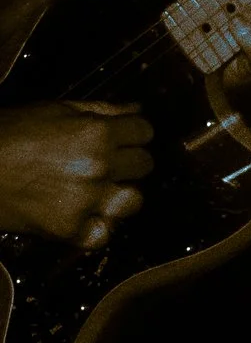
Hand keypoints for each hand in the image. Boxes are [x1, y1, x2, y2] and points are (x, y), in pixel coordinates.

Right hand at [0, 102, 154, 247]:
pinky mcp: (68, 228)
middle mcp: (98, 166)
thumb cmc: (7, 134)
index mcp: (96, 132)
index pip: (145, 132)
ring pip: (133, 201)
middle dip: (127, 162)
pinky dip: (95, 227)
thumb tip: (136, 108)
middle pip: (144, 165)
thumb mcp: (54, 110)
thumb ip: (101, 110)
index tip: (121, 138)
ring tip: (92, 190)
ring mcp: (85, 200)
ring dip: (117, 195)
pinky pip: (104, 234)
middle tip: (103, 163)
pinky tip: (80, 214)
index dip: (133, 133)